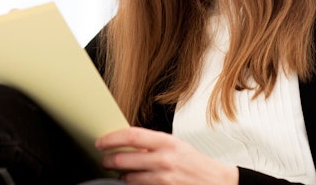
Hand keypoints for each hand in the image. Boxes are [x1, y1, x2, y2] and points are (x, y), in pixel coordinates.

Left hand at [96, 126, 238, 184]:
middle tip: (104, 159)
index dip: (112, 138)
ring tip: (118, 171)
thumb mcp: (175, 145)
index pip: (131, 135)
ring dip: (120, 174)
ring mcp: (162, 178)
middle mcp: (162, 159)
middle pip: (124, 158)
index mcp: (166, 141)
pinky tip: (131, 181)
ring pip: (128, 177)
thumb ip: (153, 143)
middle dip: (109, 160)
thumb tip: (128, 140)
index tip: (101, 141)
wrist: (214, 182)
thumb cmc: (194, 162)